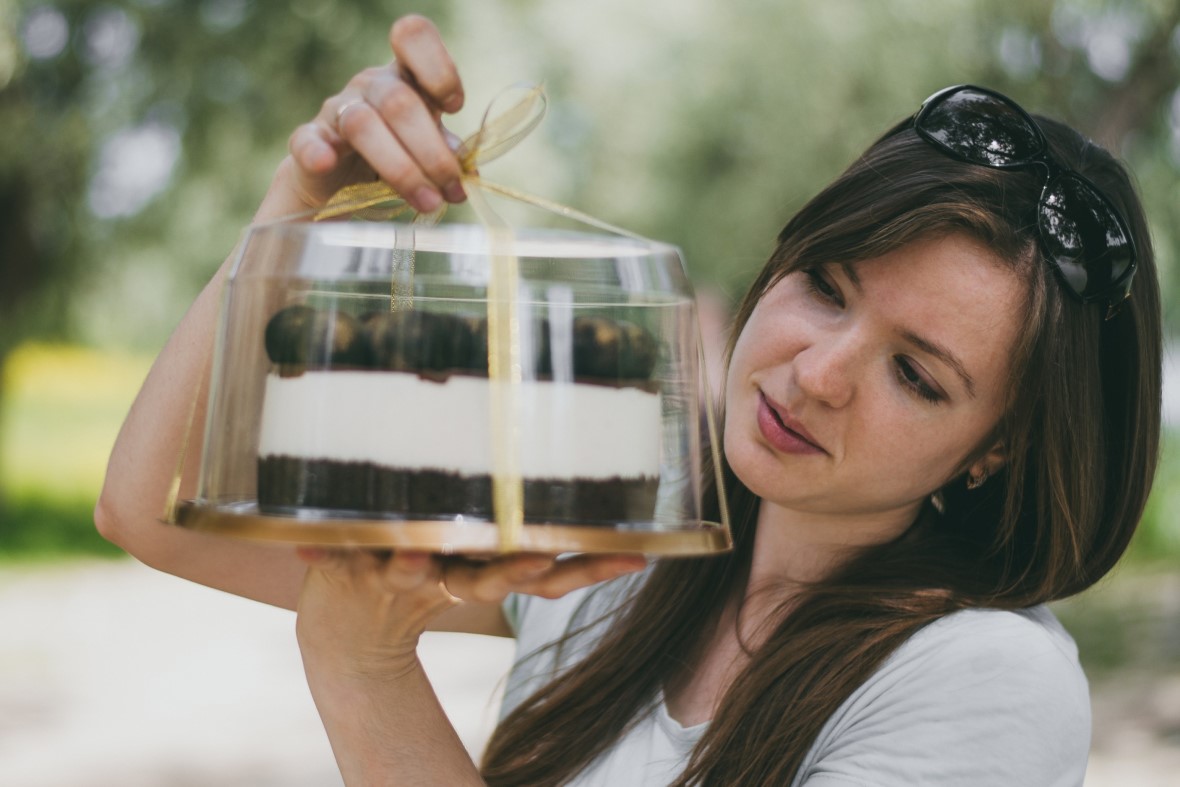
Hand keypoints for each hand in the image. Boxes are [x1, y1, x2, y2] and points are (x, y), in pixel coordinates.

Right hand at [276, 15, 467, 215]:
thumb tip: (465, 167)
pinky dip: (315, 152)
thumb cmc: (395, 153)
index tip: (454, 107)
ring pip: (363, 125)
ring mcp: (337, 110)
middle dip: (433, 153)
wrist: (340, 182)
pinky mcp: (309, 142)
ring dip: (402, 170)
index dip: (438, 68)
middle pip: (400, 102)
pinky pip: (307, 141)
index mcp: (403, 76)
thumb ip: (445, 150)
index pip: (413, 39)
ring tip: (428, 203)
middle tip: (452, 191)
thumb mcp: (427, 147)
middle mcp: (370, 86)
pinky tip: (324, 162)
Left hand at [294, 548, 647, 680]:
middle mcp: (446, 582)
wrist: (344, 634)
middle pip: (487, 579)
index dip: (587, 569)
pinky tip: (306, 546)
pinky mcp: (346, 572)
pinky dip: (322, 551)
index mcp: (483, 576)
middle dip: (512, 568)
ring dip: (414, 564)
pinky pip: (335, 557)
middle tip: (537, 555)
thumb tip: (596, 512)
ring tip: (416, 556)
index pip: (546, 577)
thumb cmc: (421, 580)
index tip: (629, 558)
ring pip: (411, 571)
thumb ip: (522, 544)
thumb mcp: (474, 566)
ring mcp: (396, 578)